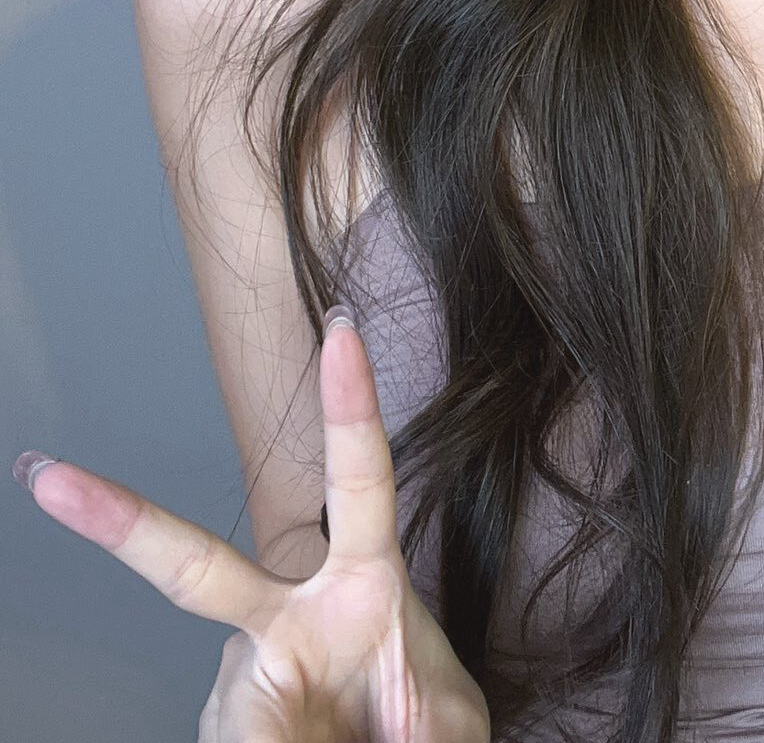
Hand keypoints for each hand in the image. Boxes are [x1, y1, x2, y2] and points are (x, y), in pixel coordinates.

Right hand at [13, 306, 489, 740]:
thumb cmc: (422, 720)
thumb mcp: (443, 722)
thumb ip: (406, 717)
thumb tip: (301, 703)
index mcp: (365, 582)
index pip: (360, 479)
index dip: (352, 406)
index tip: (342, 331)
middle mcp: (292, 616)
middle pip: (197, 570)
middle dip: (124, 524)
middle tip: (49, 478)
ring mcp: (244, 674)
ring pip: (240, 712)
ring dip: (298, 738)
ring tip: (342, 735)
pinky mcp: (226, 720)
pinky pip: (239, 738)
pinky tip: (308, 739)